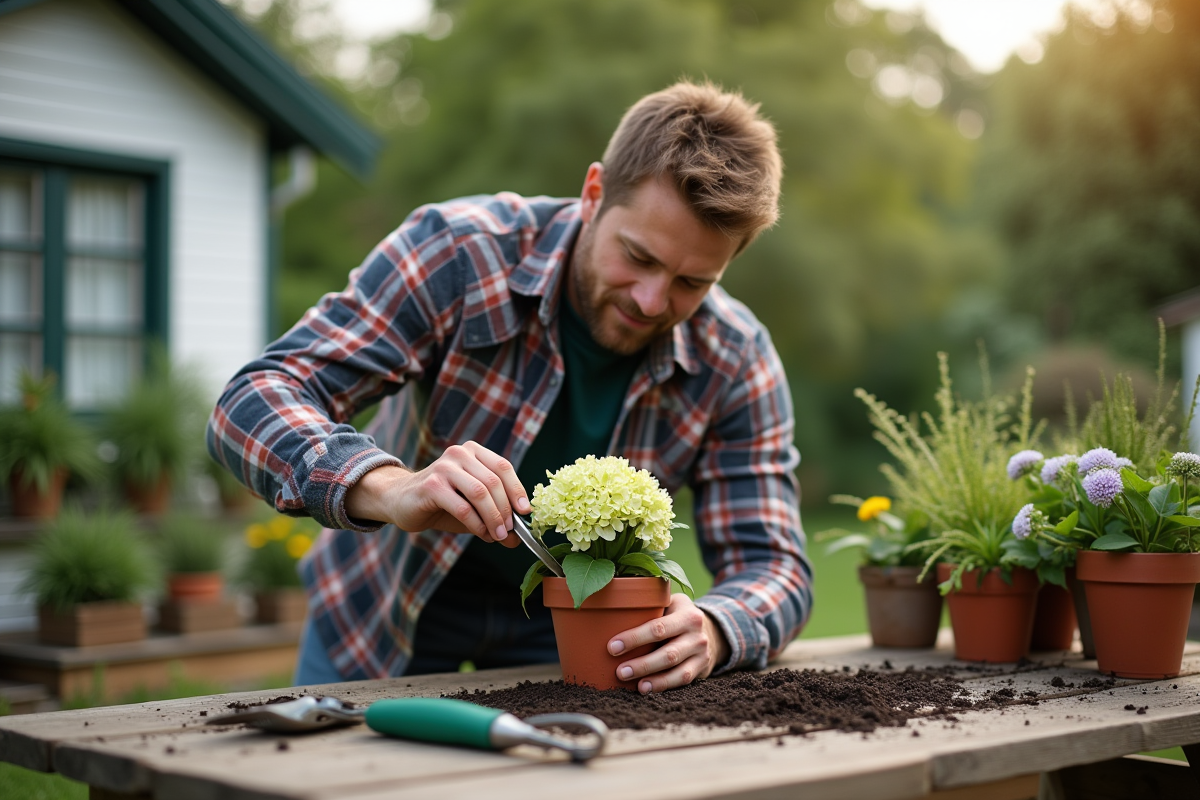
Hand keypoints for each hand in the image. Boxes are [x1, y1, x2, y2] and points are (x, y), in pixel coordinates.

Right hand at [344, 442, 527, 547]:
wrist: (401, 500)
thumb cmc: (442, 502)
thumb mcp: (473, 508)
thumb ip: (495, 518)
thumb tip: (517, 539)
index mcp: (473, 452)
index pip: (503, 467)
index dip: (517, 490)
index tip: (525, 512)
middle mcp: (460, 454)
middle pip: (494, 482)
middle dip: (505, 511)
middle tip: (510, 532)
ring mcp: (444, 468)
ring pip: (480, 493)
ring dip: (493, 518)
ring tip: (498, 535)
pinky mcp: (432, 486)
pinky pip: (462, 507)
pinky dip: (476, 524)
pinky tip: (481, 534)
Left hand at [608, 594, 730, 693]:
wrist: (709, 629)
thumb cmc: (675, 614)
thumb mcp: (667, 603)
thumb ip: (647, 607)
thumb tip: (607, 614)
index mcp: (686, 613)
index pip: (658, 627)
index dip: (634, 638)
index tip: (612, 647)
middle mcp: (697, 633)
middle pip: (668, 653)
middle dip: (642, 664)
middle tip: (620, 671)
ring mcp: (701, 652)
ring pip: (677, 670)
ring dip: (653, 679)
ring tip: (634, 684)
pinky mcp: (701, 668)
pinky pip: (682, 680)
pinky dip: (663, 685)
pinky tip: (646, 688)